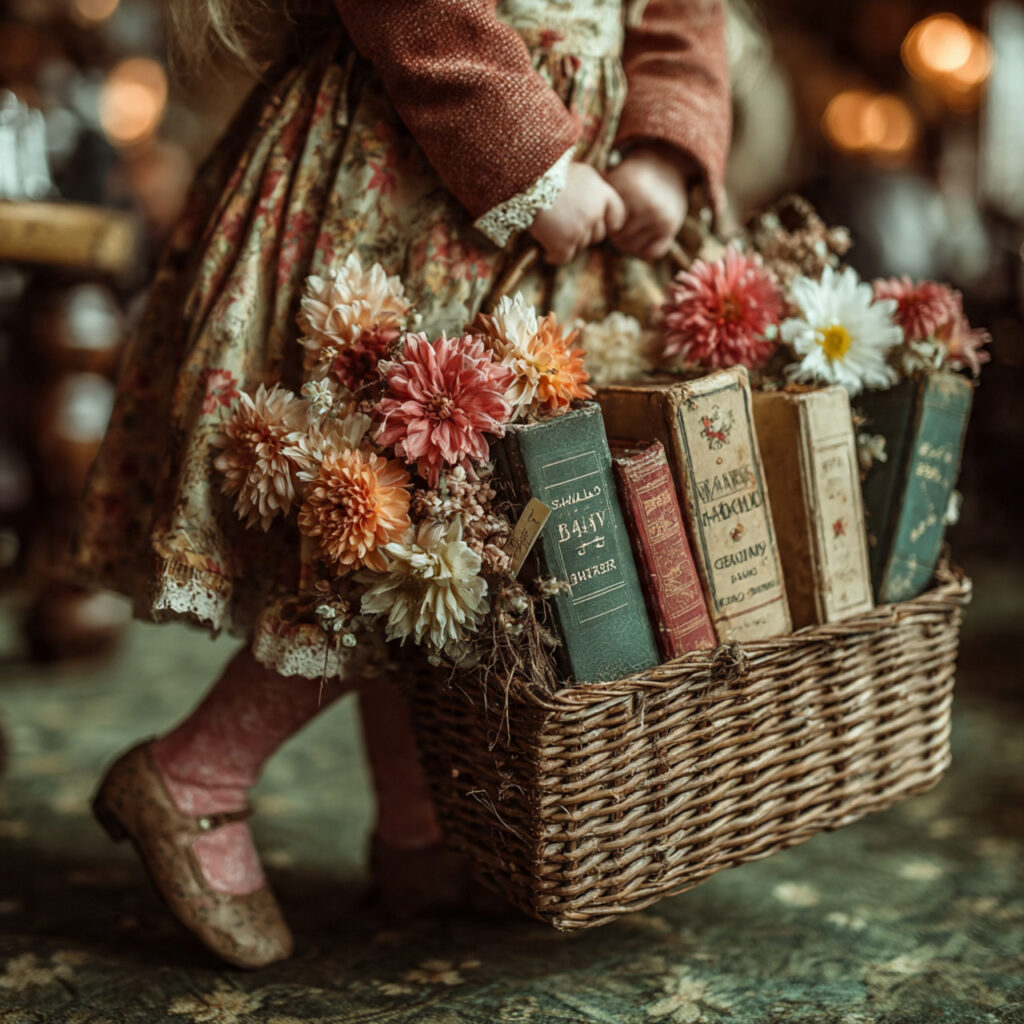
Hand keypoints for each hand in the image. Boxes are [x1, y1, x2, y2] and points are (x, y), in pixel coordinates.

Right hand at [529, 162, 626, 264]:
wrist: (528, 180)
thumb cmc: (550, 171)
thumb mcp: (580, 172)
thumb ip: (593, 189)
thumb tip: (597, 202)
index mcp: (601, 194)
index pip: (617, 215)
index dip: (610, 222)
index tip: (602, 225)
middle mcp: (594, 213)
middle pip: (598, 235)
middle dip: (585, 233)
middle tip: (567, 228)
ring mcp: (580, 229)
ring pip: (580, 245)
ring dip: (568, 242)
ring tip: (552, 231)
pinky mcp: (564, 243)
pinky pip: (563, 257)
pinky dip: (554, 256)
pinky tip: (547, 253)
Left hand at [606, 143, 693, 260]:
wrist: (665, 166)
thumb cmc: (630, 178)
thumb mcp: (613, 180)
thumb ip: (597, 199)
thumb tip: (581, 224)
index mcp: (629, 190)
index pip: (606, 225)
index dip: (603, 225)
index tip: (607, 217)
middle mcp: (647, 204)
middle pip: (619, 240)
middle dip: (616, 236)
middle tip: (619, 227)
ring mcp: (661, 216)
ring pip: (633, 249)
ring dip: (628, 243)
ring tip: (628, 231)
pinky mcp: (671, 226)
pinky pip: (651, 253)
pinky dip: (644, 251)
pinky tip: (642, 239)